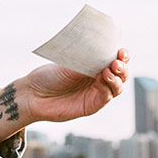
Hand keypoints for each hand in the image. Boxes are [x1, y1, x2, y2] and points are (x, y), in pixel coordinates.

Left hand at [0, 49, 129, 142]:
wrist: (34, 94)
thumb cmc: (49, 76)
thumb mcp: (70, 63)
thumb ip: (88, 60)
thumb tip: (106, 52)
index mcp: (94, 65)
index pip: (115, 59)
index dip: (122, 55)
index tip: (121, 51)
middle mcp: (98, 78)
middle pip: (121, 74)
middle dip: (123, 67)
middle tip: (117, 62)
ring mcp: (96, 92)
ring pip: (117, 86)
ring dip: (117, 78)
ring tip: (109, 70)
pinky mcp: (92, 105)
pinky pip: (106, 96)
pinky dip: (108, 87)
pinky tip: (104, 78)